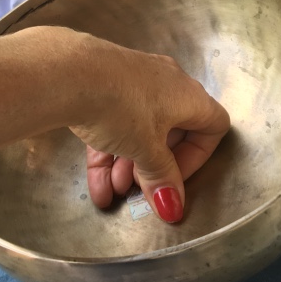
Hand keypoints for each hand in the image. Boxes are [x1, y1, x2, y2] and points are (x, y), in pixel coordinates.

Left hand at [67, 35, 229, 222]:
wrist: (68, 72)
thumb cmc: (120, 108)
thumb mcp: (145, 149)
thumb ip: (162, 178)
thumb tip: (173, 209)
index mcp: (188, 94)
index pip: (213, 125)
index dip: (198, 157)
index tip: (174, 177)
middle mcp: (165, 82)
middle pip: (171, 131)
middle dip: (153, 167)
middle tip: (137, 191)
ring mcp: (133, 79)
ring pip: (139, 128)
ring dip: (128, 164)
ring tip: (112, 191)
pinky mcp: (104, 81)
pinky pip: (114, 120)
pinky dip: (109, 149)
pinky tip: (95, 184)